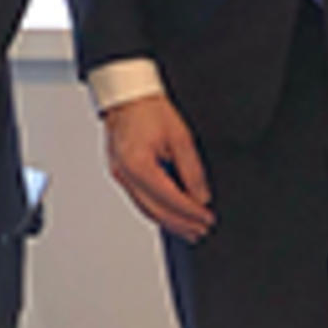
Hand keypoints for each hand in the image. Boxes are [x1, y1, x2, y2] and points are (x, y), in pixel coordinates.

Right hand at [103, 93, 213, 241]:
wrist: (127, 95)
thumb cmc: (149, 109)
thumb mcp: (180, 138)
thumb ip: (192, 171)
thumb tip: (201, 197)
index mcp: (139, 165)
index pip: (170, 198)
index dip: (191, 213)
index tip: (207, 220)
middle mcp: (125, 174)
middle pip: (156, 210)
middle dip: (181, 224)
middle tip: (201, 232)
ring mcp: (119, 174)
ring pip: (145, 209)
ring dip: (169, 221)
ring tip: (188, 230)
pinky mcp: (119, 172)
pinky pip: (139, 199)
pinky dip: (156, 210)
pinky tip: (168, 215)